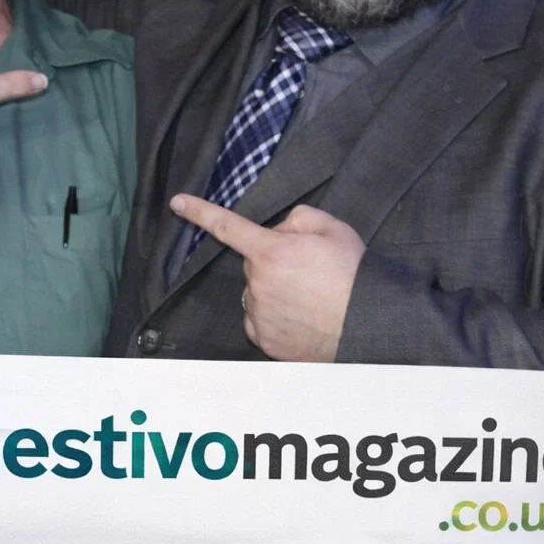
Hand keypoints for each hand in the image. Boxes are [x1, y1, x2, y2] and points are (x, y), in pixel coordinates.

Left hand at [168, 194, 363, 361]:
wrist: (366, 325)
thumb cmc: (353, 276)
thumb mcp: (332, 229)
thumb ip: (298, 219)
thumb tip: (279, 232)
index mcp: (270, 252)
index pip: (227, 225)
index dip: (199, 212)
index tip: (177, 203)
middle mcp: (257, 284)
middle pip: (255, 263)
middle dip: (274, 261)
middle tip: (308, 271)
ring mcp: (258, 314)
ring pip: (257, 293)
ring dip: (274, 290)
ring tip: (309, 298)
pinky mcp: (264, 339)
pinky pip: (259, 320)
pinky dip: (274, 316)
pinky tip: (300, 317)